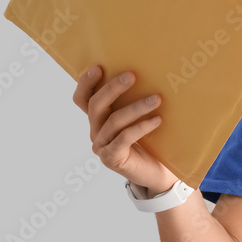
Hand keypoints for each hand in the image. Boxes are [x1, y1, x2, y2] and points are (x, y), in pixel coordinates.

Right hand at [72, 64, 177, 194]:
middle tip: (132, 76)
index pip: (82, 99)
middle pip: (96, 106)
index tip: (99, 67)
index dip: (86, 83)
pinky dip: (141, 127)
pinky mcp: (112, 158)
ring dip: (136, 107)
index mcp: (98, 120)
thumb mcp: (140, 118)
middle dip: (113, 88)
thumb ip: (135, 101)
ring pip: (114, 121)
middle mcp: (96, 132)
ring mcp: (102, 146)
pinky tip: (158, 120)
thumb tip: (151, 73)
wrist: (159, 174)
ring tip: (157, 99)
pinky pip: (125, 138)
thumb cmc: (152, 142)